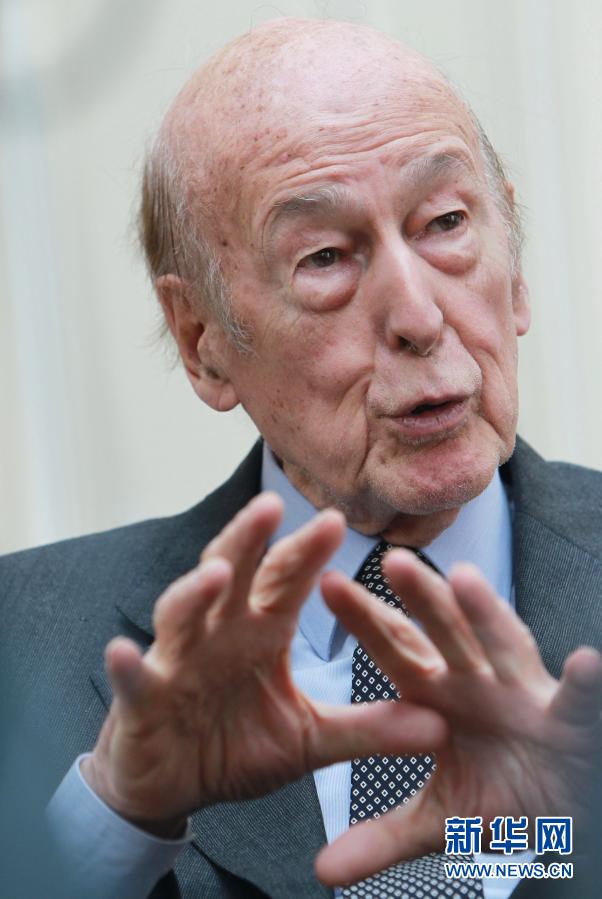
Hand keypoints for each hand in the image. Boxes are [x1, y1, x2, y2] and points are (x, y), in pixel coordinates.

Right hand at [83, 496, 445, 835]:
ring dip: (195, 594)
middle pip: (232, 576)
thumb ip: (368, 730)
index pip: (284, 581)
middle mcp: (217, 634)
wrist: (173, 786)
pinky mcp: (143, 701)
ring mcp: (177, 662)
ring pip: (182, 615)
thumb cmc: (235, 747)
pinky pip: (135, 680)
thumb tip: (442, 725)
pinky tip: (124, 651)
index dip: (306, 552)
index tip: (339, 520)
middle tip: (272, 506)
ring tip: (216, 575)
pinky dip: (129, 667)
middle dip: (248, 542)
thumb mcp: (310, 740)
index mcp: (260, 634)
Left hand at [316, 549, 601, 886]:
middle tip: (391, 562)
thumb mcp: (441, 820)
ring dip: (487, 617)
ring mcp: (525, 695)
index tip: (326, 584)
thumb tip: (323, 872)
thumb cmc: (502, 794)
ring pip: (503, 649)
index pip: (396, 651)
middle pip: (445, 635)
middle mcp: (479, 682)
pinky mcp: (572, 720)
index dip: (364, 620)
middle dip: (420, 600)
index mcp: (440, 697)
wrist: (567, 810)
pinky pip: (576, 701)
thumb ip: (383, 837)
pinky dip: (582, 686)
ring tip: (465, 581)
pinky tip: (584, 664)